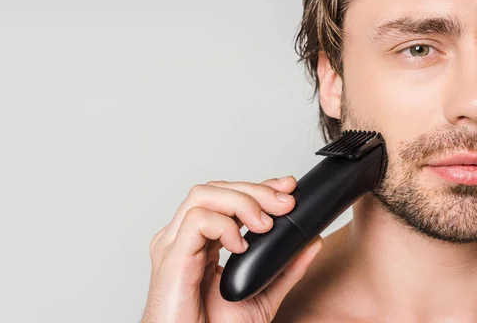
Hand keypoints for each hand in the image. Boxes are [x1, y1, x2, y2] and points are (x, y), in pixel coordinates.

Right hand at [142, 176, 323, 321]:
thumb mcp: (261, 297)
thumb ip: (284, 269)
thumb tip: (311, 242)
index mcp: (199, 242)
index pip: (224, 198)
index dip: (256, 187)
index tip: (287, 188)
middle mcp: (183, 237)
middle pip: (215, 189)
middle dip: (254, 190)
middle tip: (285, 204)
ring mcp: (174, 244)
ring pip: (203, 195)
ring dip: (241, 201)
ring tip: (265, 224)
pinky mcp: (171, 257)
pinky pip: (196, 220)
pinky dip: (224, 225)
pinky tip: (240, 246)